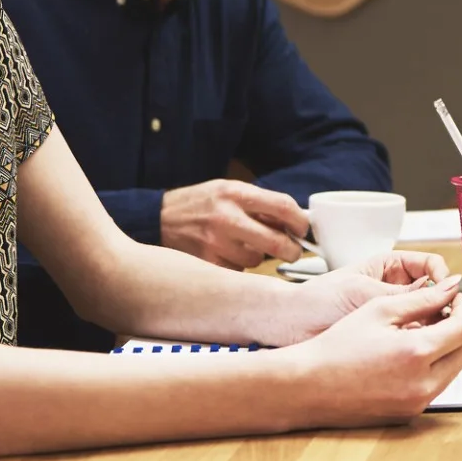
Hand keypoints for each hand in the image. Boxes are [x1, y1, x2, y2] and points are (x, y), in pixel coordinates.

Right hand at [160, 180, 307, 268]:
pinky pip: (237, 271)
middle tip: (292, 251)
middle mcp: (227, 218)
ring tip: (242, 244)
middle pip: (276, 243)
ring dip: (258, 255)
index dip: (300, 221)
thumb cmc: (200, 203)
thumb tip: (294, 222)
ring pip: (257, 260)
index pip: (283, 206)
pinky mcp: (207, 264)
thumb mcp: (229, 189)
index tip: (303, 229)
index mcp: (236, 193)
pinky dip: (238, 266)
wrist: (158, 218)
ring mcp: (216, 243)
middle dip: (291, 250)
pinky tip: (226, 254)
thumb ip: (259, 203)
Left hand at [275, 252, 454, 343]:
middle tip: (446, 318)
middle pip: (432, 293)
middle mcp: (394, 288)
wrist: (291, 326)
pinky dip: (417, 342)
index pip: (430, 265)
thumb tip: (444, 288)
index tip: (448, 293)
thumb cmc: (318, 299)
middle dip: (440, 305)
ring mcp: (391, 312)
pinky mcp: (386, 336)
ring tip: (431, 335)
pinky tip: (417, 348)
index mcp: (390, 266)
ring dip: (430, 325)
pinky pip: (411, 337)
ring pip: (425, 317)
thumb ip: (406, 293)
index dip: (442, 278)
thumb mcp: (365, 293)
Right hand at [290, 281, 461, 424]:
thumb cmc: (336, 347)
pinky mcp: (408, 414)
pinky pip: (436, 386)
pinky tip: (410, 355)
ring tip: (423, 332)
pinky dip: (433, 368)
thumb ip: (422, 298)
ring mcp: (416, 403)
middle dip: (460, 329)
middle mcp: (422, 385)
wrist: (308, 386)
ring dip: (448, 349)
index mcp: (416, 354)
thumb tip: (451, 287)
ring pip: (454, 371)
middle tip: (443, 314)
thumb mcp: (379, 311)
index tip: (456, 300)